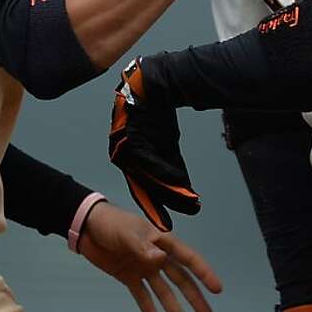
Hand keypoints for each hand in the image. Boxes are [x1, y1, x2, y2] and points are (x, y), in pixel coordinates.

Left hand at [78, 200, 221, 311]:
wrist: (87, 226)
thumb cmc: (111, 222)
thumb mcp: (128, 233)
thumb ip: (143, 247)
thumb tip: (160, 259)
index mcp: (162, 241)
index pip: (188, 259)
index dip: (204, 273)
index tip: (217, 288)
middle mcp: (157, 257)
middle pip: (181, 280)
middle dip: (195, 298)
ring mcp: (144, 268)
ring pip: (165, 293)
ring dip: (175, 310)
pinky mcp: (129, 277)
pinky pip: (143, 297)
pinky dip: (150, 311)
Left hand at [109, 60, 200, 230]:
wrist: (154, 83)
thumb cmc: (158, 114)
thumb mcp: (166, 143)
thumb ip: (170, 165)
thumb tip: (182, 187)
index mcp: (129, 158)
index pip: (142, 187)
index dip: (154, 205)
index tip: (165, 224)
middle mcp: (123, 155)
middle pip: (144, 186)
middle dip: (159, 205)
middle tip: (168, 227)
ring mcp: (126, 146)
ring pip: (148, 176)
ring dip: (169, 191)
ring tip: (187, 204)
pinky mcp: (133, 136)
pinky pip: (151, 159)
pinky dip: (166, 172)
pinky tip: (180, 183)